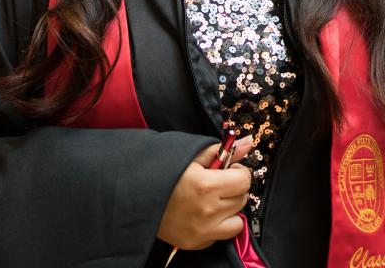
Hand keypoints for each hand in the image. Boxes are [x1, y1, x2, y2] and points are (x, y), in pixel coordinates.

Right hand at [157, 136, 253, 250]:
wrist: (135, 196)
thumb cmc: (163, 172)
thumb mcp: (191, 156)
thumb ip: (223, 150)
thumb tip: (249, 141)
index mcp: (205, 185)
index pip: (244, 179)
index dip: (238, 171)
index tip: (228, 169)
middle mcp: (207, 210)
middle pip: (242, 198)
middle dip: (233, 188)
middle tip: (217, 182)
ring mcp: (202, 230)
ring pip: (238, 220)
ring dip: (230, 208)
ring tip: (212, 199)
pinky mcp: (196, 243)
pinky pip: (222, 235)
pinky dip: (219, 225)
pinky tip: (204, 214)